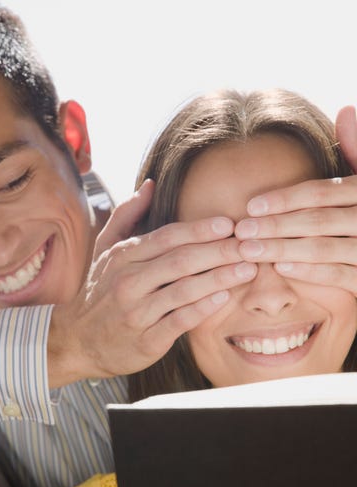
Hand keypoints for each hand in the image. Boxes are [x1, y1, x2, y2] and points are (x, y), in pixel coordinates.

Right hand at [49, 181, 255, 385]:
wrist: (79, 342)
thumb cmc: (98, 293)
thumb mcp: (103, 250)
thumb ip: (126, 216)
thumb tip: (149, 184)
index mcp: (122, 257)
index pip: (167, 237)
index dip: (200, 229)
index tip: (229, 224)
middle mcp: (128, 282)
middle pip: (180, 261)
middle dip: (219, 251)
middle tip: (249, 245)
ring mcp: (136, 312)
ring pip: (183, 290)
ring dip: (218, 278)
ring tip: (247, 270)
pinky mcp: (146, 340)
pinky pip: (179, 321)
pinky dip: (202, 309)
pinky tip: (223, 297)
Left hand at [235, 105, 356, 292]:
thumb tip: (346, 110)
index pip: (320, 193)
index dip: (284, 199)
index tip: (251, 207)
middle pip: (317, 221)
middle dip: (275, 226)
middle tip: (240, 231)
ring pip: (323, 248)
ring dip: (282, 249)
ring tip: (249, 250)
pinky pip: (338, 275)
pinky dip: (309, 271)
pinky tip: (280, 268)